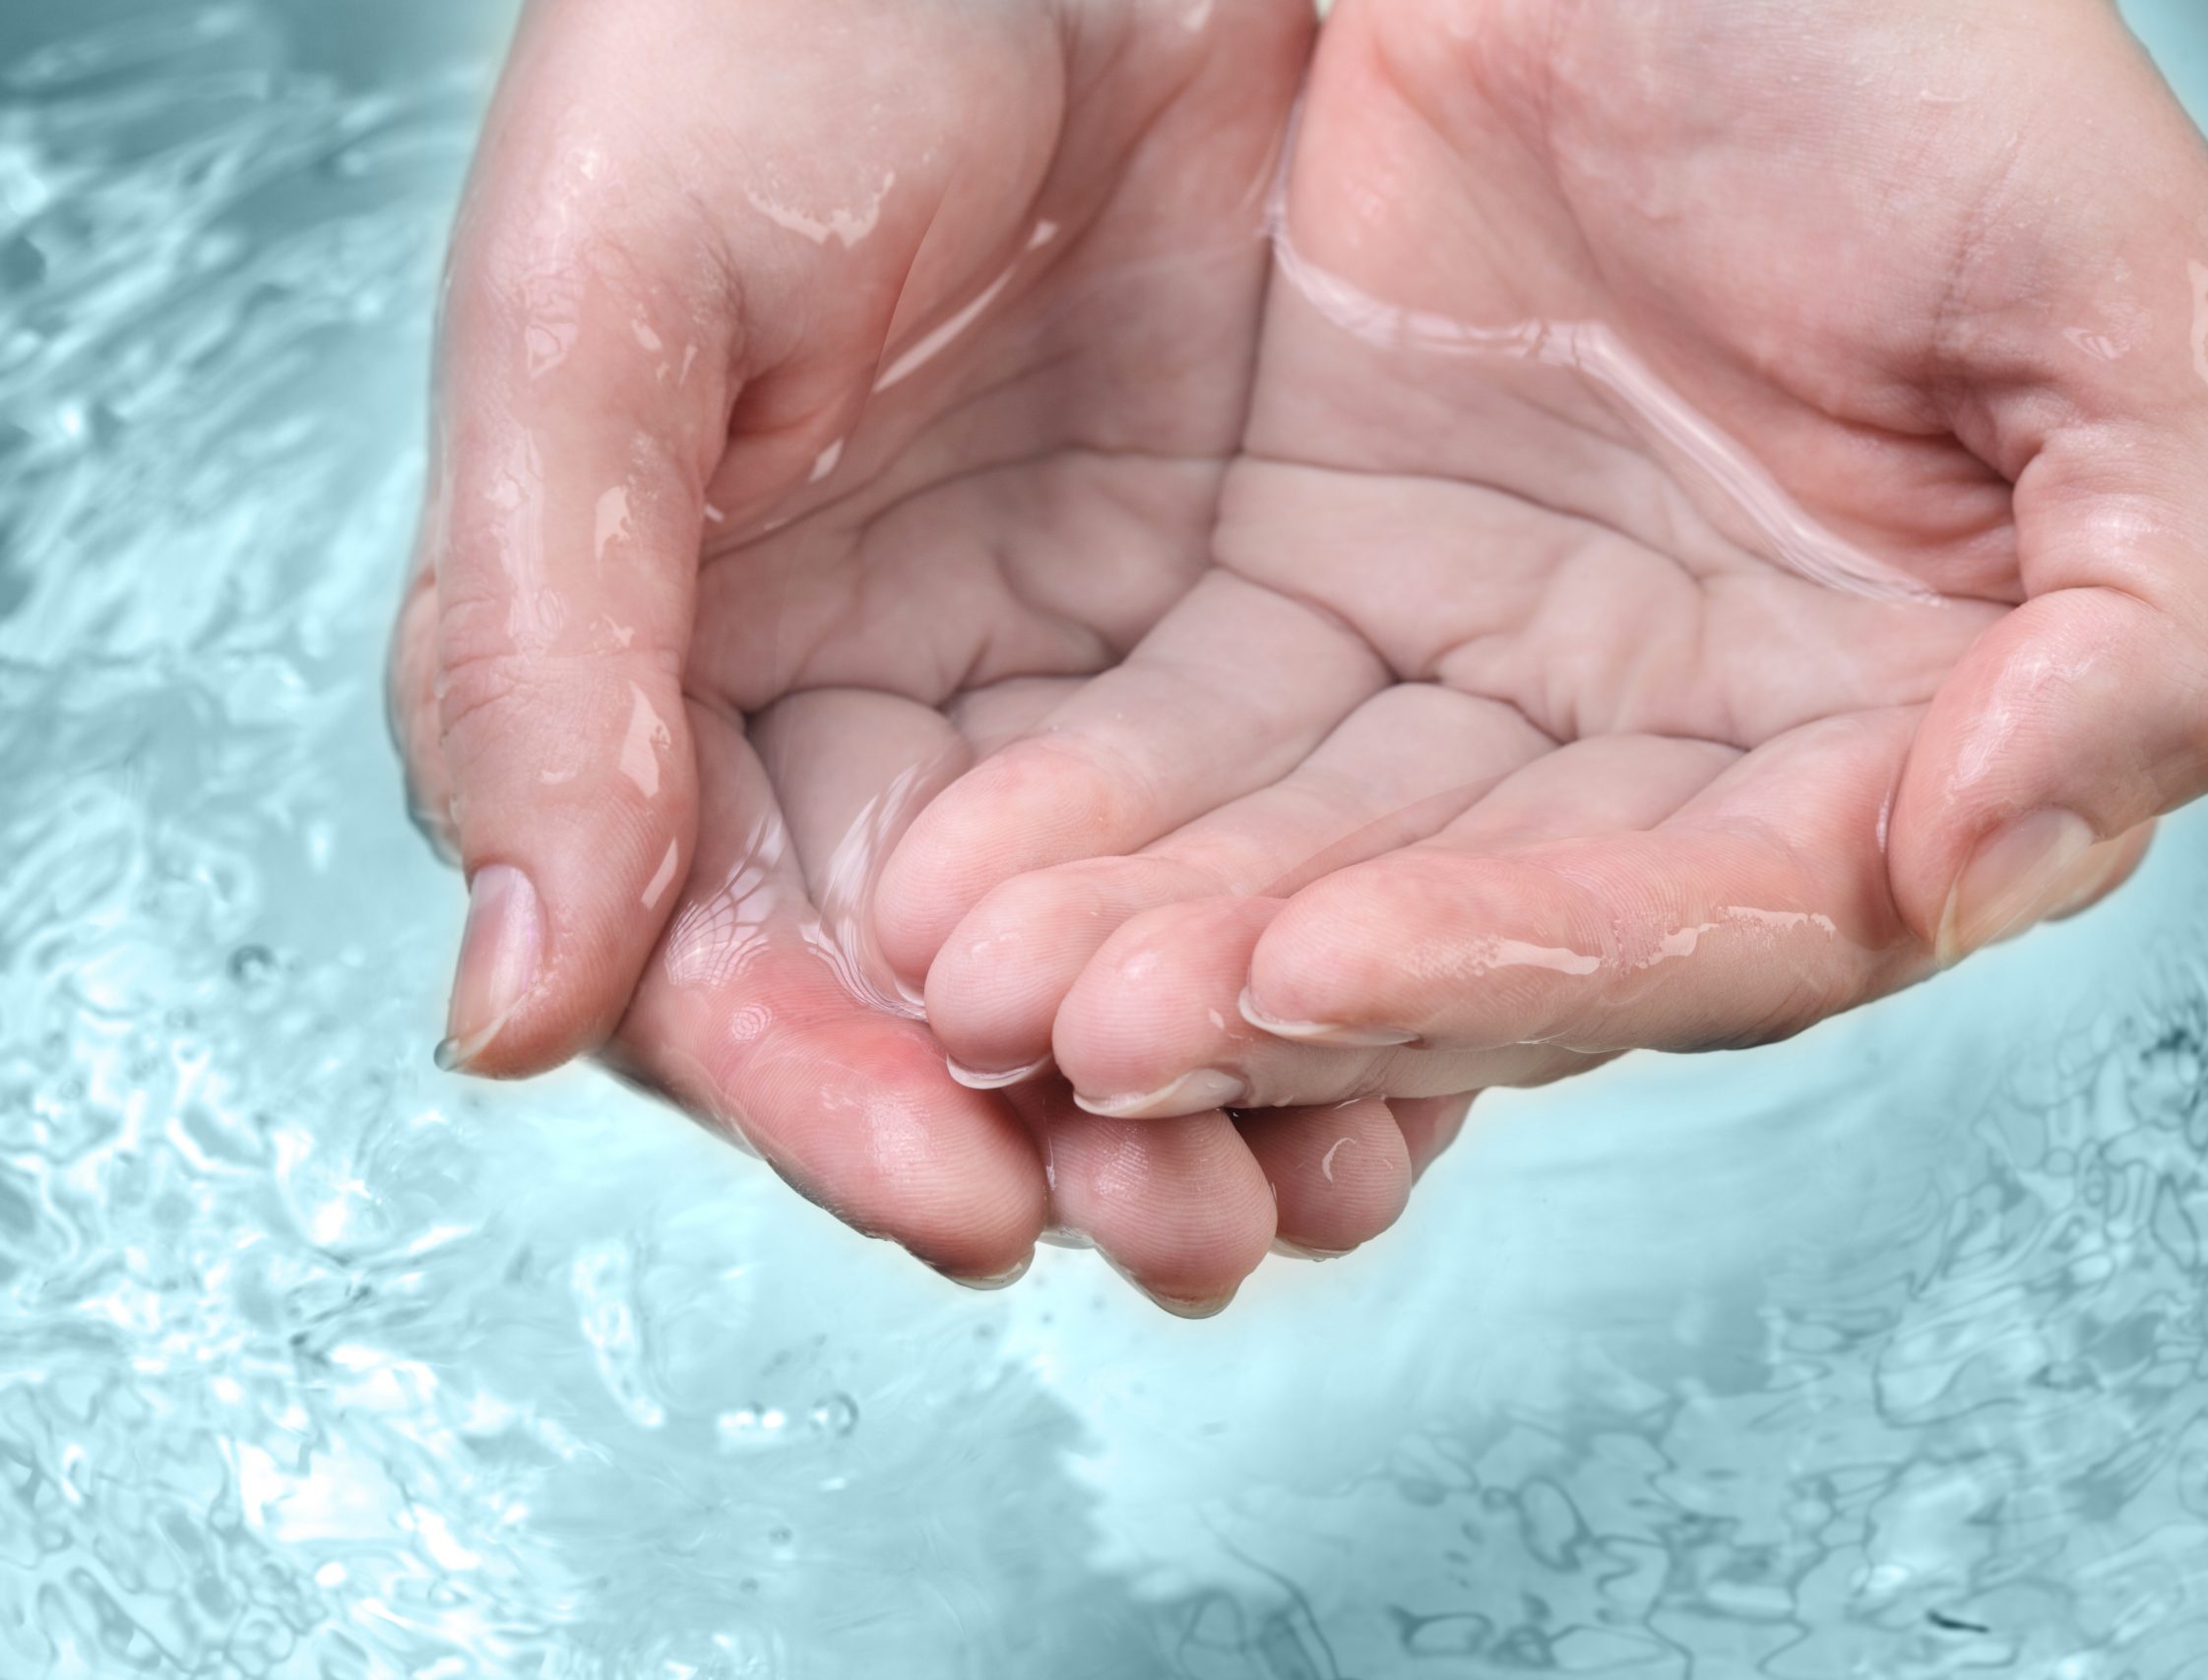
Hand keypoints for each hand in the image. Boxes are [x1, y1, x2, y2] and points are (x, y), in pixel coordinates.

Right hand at [390, 0, 1466, 1303]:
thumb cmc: (797, 14)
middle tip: (1169, 1235)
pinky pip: (1315, 847)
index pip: (733, 956)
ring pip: (1144, 960)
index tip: (952, 1188)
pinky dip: (1353, 962)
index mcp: (692, 664)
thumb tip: (506, 1010)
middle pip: (952, 1011)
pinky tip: (1407, 1054)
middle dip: (1058, 1143)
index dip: (828, 1092)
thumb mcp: (616, 294)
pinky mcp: (1287, 633)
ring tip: (1302, 1193)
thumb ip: (539, 643)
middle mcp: (895, 703)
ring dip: (1221, 1103)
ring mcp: (1095, 682)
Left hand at [877, 0, 2207, 1114]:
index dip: (1534, 964)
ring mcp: (1486, 688)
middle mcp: (1672, 746)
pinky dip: (1093, 825)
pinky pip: (1192, 754)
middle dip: (1294, 1007)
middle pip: (1485, 948)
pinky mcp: (1312, 606)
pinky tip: (981, 871)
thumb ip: (2157, 612)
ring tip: (1000, 980)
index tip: (1335, 966)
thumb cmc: (1898, 43)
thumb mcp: (2116, 295)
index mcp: (1875, 722)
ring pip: (1317, 880)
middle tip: (1106, 1028)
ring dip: (1160, 954)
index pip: (1713, 926)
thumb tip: (2006, 849)